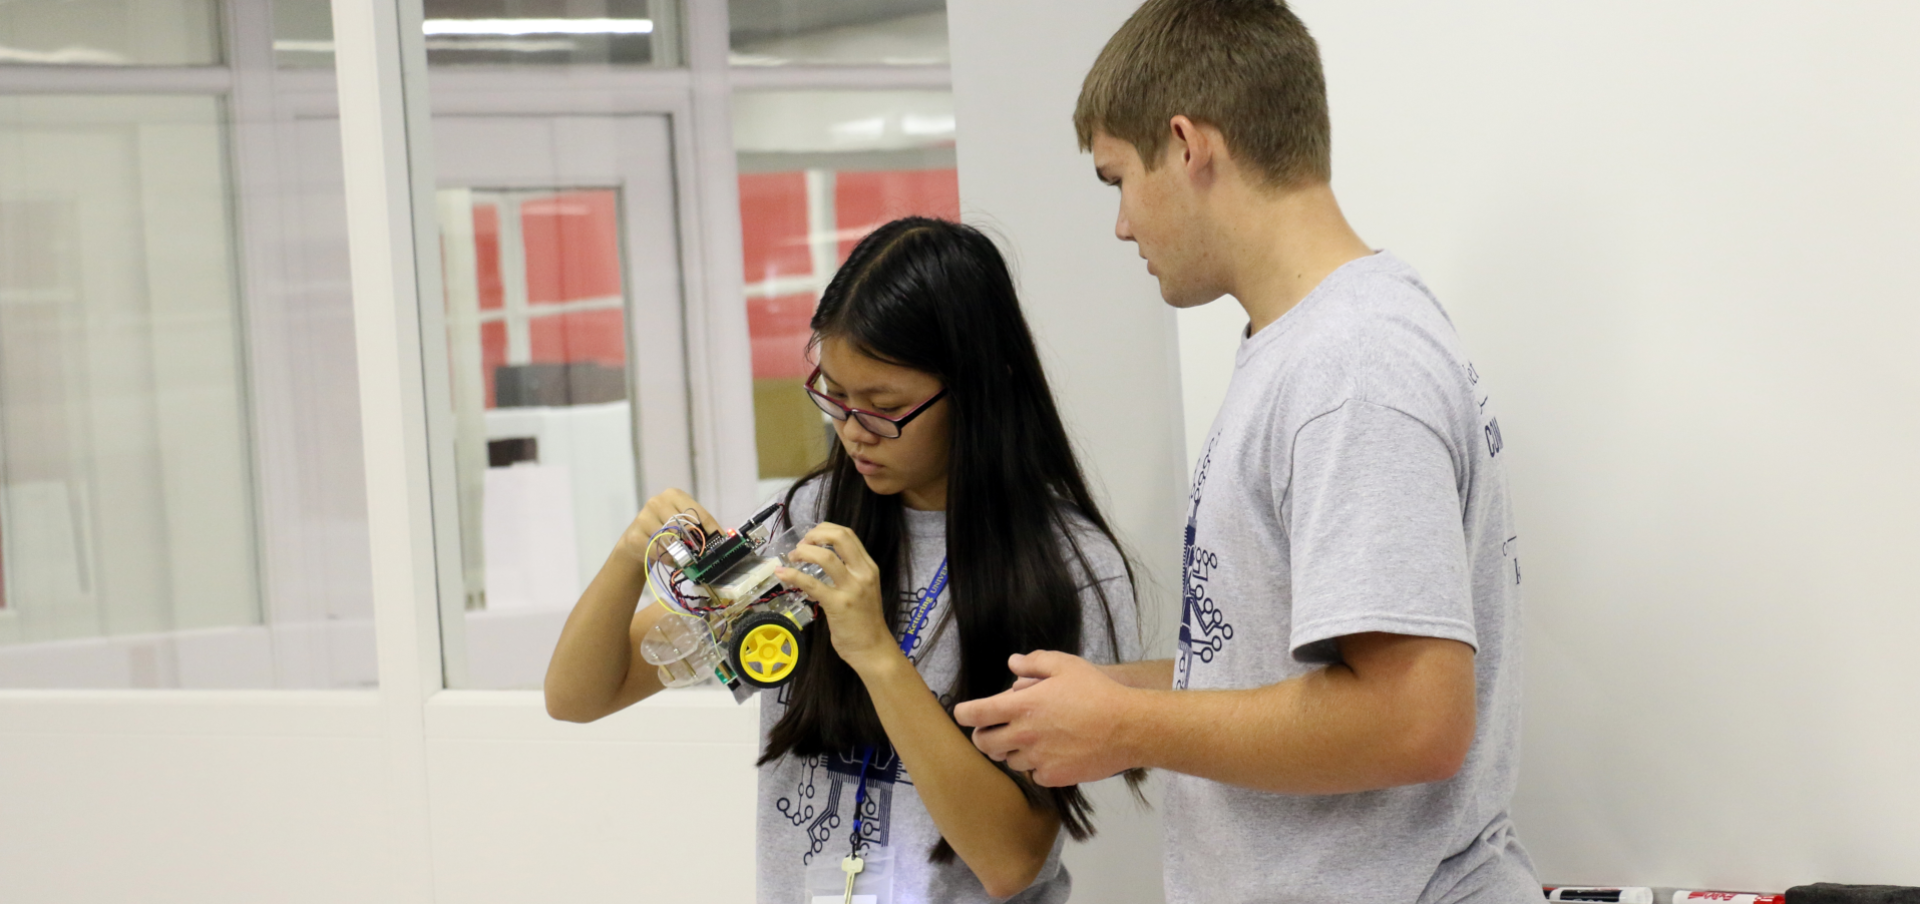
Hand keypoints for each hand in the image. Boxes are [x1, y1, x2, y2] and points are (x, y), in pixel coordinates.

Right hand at [614, 489, 718, 566]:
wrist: (635, 541)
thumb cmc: (665, 530)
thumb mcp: (681, 523)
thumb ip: (698, 526)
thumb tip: (720, 539)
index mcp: (674, 495)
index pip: (697, 512)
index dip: (710, 528)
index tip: (720, 540)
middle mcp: (658, 502)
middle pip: (683, 524)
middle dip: (695, 541)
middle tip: (704, 554)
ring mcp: (644, 517)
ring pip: (671, 538)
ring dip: (682, 552)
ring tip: (687, 559)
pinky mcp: (635, 535)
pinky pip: (658, 550)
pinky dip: (668, 558)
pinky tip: (671, 560)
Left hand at [774, 523, 898, 674]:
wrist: (872, 648)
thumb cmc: (865, 621)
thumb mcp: (862, 589)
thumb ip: (846, 574)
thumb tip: (818, 562)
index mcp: (868, 567)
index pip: (848, 535)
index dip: (825, 529)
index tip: (811, 537)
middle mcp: (863, 573)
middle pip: (840, 538)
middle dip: (815, 535)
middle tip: (801, 544)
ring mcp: (851, 589)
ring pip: (825, 557)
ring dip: (804, 552)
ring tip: (792, 557)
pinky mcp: (838, 605)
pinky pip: (812, 584)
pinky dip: (794, 575)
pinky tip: (782, 574)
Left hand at [954, 651, 1139, 786]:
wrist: (1128, 727)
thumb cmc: (1097, 692)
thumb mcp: (1066, 665)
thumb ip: (1034, 662)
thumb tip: (1013, 664)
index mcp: (1021, 706)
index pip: (975, 714)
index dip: (963, 713)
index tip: (963, 714)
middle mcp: (1024, 735)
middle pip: (984, 744)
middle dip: (983, 737)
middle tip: (992, 731)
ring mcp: (1037, 759)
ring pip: (1009, 760)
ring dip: (1012, 751)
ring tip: (1031, 739)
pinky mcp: (1054, 777)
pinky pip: (1033, 774)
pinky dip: (1036, 766)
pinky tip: (1051, 754)